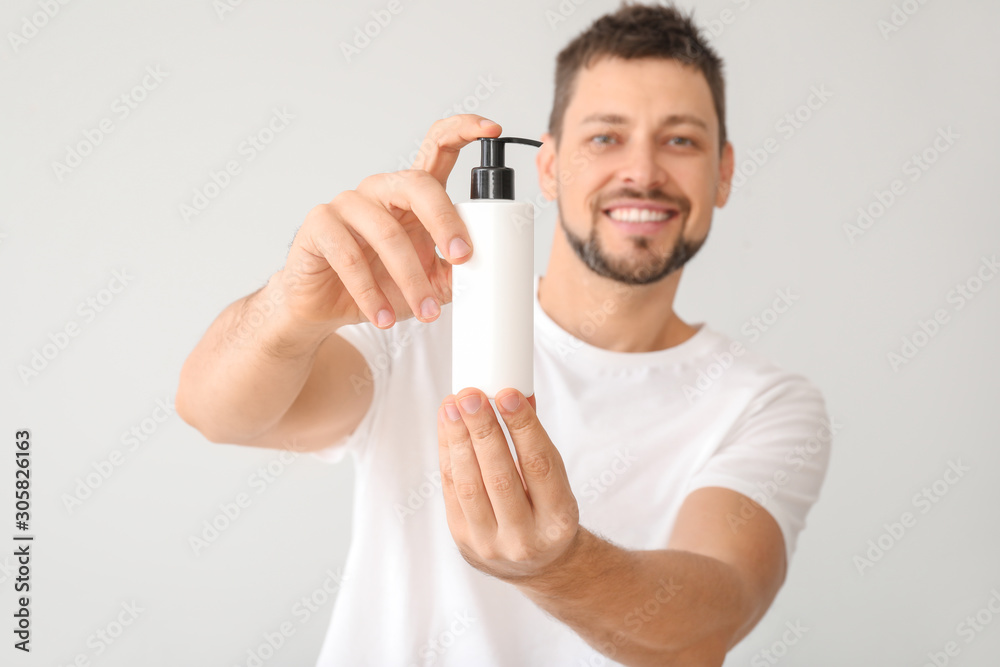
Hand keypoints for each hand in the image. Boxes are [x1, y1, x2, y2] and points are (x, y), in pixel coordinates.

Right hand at [277, 115, 502, 330]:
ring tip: (425, 312)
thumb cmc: (380, 285)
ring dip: (410, 279)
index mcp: (412, 194)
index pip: (438, 147)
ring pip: (386, 232)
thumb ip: (457, 272)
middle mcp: (381, 190)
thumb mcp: (431, 283)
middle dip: (445, 221)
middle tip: (463, 258)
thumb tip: (485, 271)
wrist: (327, 308)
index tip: (493, 130)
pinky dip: (370, 293)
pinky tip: (382, 316)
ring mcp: (347, 204)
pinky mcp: (319, 225)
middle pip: (418, 184)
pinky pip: (348, 256)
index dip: (464, 130)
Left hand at [437, 388, 580, 582]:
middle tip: (470, 395)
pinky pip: (451, 491)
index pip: (539, 466)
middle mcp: (525, 537)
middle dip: (482, 429)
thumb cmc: (547, 512)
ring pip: (469, 484)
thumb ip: (536, 442)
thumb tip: (518, 393)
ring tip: (452, 405)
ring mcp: (491, 543)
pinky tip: (447, 427)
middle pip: (499, 475)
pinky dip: (447, 454)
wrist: (537, 567)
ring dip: (457, 439)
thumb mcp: (556, 482)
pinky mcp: (464, 540)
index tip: (507, 394)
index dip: (522, 427)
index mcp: (558, 519)